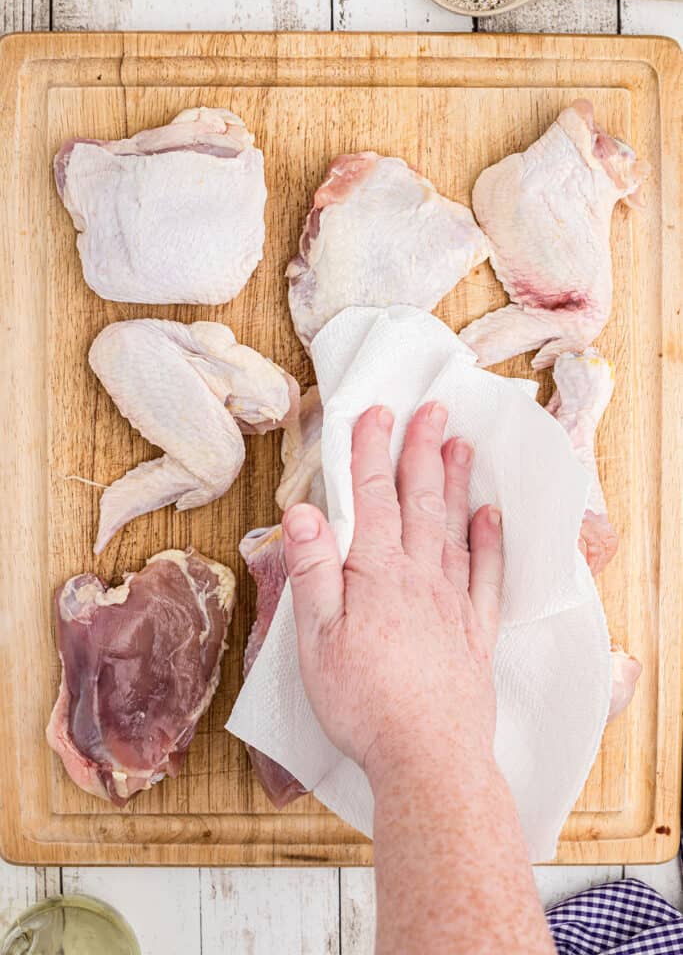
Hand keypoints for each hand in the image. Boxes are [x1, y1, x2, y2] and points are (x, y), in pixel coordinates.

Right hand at [282, 402, 503, 788]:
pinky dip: (489, 543)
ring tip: (461, 445)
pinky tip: (490, 518)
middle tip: (433, 409)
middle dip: (422, 450)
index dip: (370, 450)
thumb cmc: (362, 703)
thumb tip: (304, 512)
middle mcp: (420, 578)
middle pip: (419, 501)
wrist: (428, 758)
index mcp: (376, 574)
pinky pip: (486, 576)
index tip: (374, 411)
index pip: (372, 497)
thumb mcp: (316, 640)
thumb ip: (313, 571)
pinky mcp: (475, 633)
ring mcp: (452, 603)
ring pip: (454, 529)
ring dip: (456, 484)